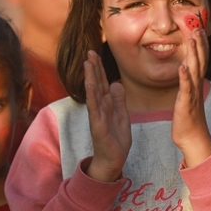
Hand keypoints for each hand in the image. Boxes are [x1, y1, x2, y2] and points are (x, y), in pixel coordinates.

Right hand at [84, 51, 130, 181]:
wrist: (114, 159)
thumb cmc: (116, 138)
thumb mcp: (122, 115)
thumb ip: (119, 100)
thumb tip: (116, 83)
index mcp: (106, 104)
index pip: (102, 83)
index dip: (99, 69)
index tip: (96, 54)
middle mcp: (99, 107)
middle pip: (96, 84)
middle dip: (93, 68)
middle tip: (89, 51)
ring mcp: (97, 115)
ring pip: (93, 93)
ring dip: (90, 78)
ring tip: (87, 63)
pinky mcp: (98, 125)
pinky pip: (94, 109)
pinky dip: (92, 97)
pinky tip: (91, 86)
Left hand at [171, 28, 210, 167]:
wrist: (193, 140)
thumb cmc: (188, 120)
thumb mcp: (189, 97)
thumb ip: (189, 83)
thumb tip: (187, 70)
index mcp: (196, 84)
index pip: (201, 60)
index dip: (200, 45)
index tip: (198, 28)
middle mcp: (196, 87)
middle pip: (200, 61)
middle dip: (199, 44)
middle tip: (198, 27)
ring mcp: (192, 95)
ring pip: (195, 71)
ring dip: (194, 55)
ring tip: (192, 39)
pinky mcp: (186, 105)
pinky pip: (186, 89)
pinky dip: (184, 78)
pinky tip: (182, 67)